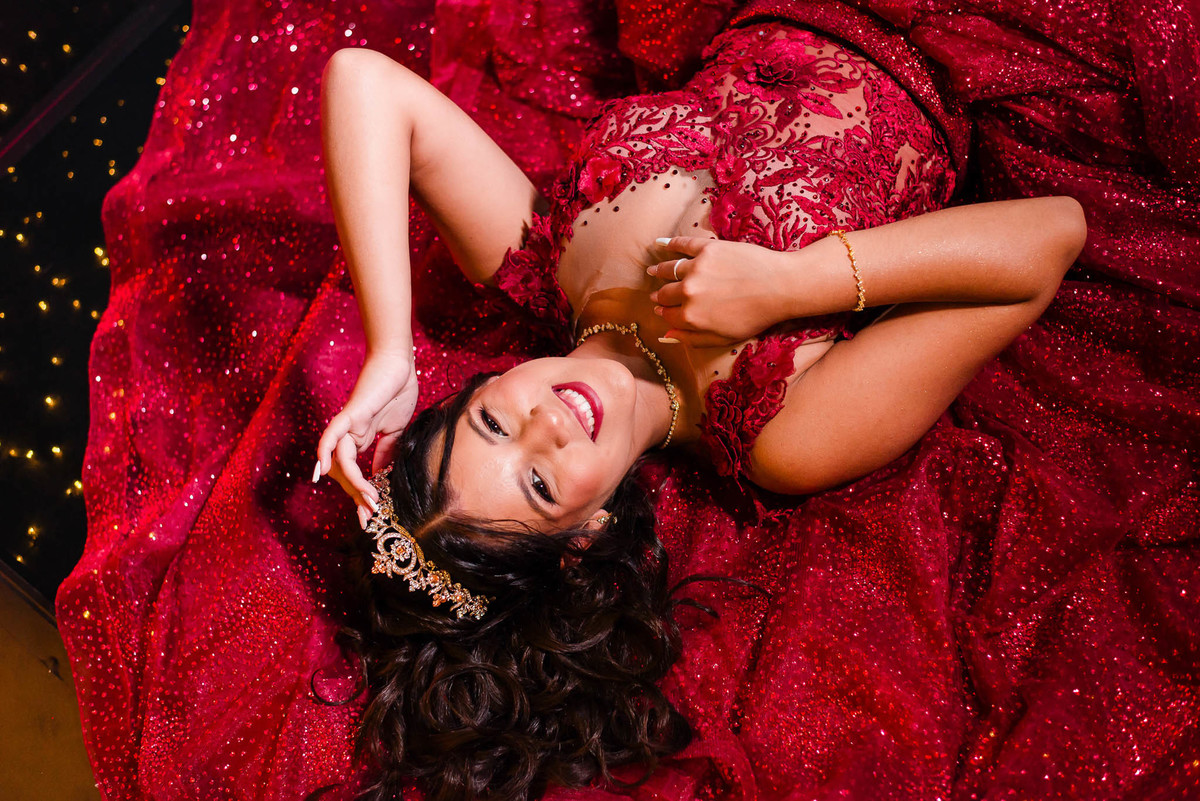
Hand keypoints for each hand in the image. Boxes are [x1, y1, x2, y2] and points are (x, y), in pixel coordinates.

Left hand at [315, 348, 418, 527]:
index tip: (372, 516)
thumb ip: (386, 453)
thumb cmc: (397, 392)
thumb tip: (381, 476)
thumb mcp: (396, 431)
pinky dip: (323, 452)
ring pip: (339, 461)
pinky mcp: (350, 414)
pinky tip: (321, 470)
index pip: (355, 474)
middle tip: (368, 518)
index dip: (362, 496)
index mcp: (359, 440)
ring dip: (352, 483)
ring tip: (369, 500)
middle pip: (344, 473)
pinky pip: (331, 435)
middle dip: (356, 498)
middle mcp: (348, 436)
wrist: (400, 365)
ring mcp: (347, 426)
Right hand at [647, 236, 793, 345]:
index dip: (664, 312)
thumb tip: (667, 335)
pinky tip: (663, 244)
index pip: (668, 314)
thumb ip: (692, 338)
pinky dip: (670, 244)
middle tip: (656, 293)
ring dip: (659, 271)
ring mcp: (696, 268)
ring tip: (653, 271)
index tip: (661, 308)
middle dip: (659, 295)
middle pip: (665, 293)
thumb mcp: (723, 338)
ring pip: (669, 269)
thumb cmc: (755, 316)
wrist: (780, 286)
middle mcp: (687, 292)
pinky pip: (683, 244)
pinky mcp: (707, 248)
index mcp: (690, 316)